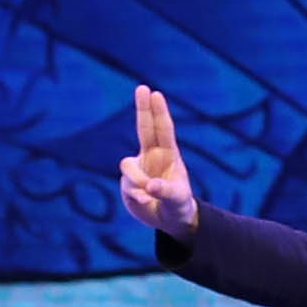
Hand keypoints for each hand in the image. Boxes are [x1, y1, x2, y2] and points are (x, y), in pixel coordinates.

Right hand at [119, 85, 198, 240]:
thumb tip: (149, 186)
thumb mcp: (178, 199)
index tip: (155, 93)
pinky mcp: (128, 184)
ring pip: (127, 165)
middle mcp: (151, 157)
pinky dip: (137, 197)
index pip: (163, 130)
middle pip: (145, 128)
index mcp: (168, 155)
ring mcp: (138, 169)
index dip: (159, 112)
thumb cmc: (179, 204)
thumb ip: (166, 191)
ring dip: (137, 179)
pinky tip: (148, 203)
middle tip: (142, 87)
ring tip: (150, 195)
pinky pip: (128, 187)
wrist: (169, 219)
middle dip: (143, 108)